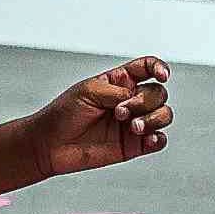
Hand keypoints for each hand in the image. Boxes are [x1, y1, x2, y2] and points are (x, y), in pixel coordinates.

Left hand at [35, 59, 173, 178]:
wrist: (50, 144)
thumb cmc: (64, 113)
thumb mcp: (89, 91)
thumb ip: (118, 92)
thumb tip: (137, 98)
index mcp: (119, 82)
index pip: (147, 68)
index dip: (159, 68)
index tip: (162, 75)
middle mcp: (130, 100)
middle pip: (158, 93)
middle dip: (144, 102)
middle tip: (120, 111)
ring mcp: (133, 123)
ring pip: (164, 115)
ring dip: (154, 119)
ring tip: (133, 127)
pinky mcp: (134, 145)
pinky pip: (159, 141)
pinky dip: (158, 138)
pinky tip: (147, 138)